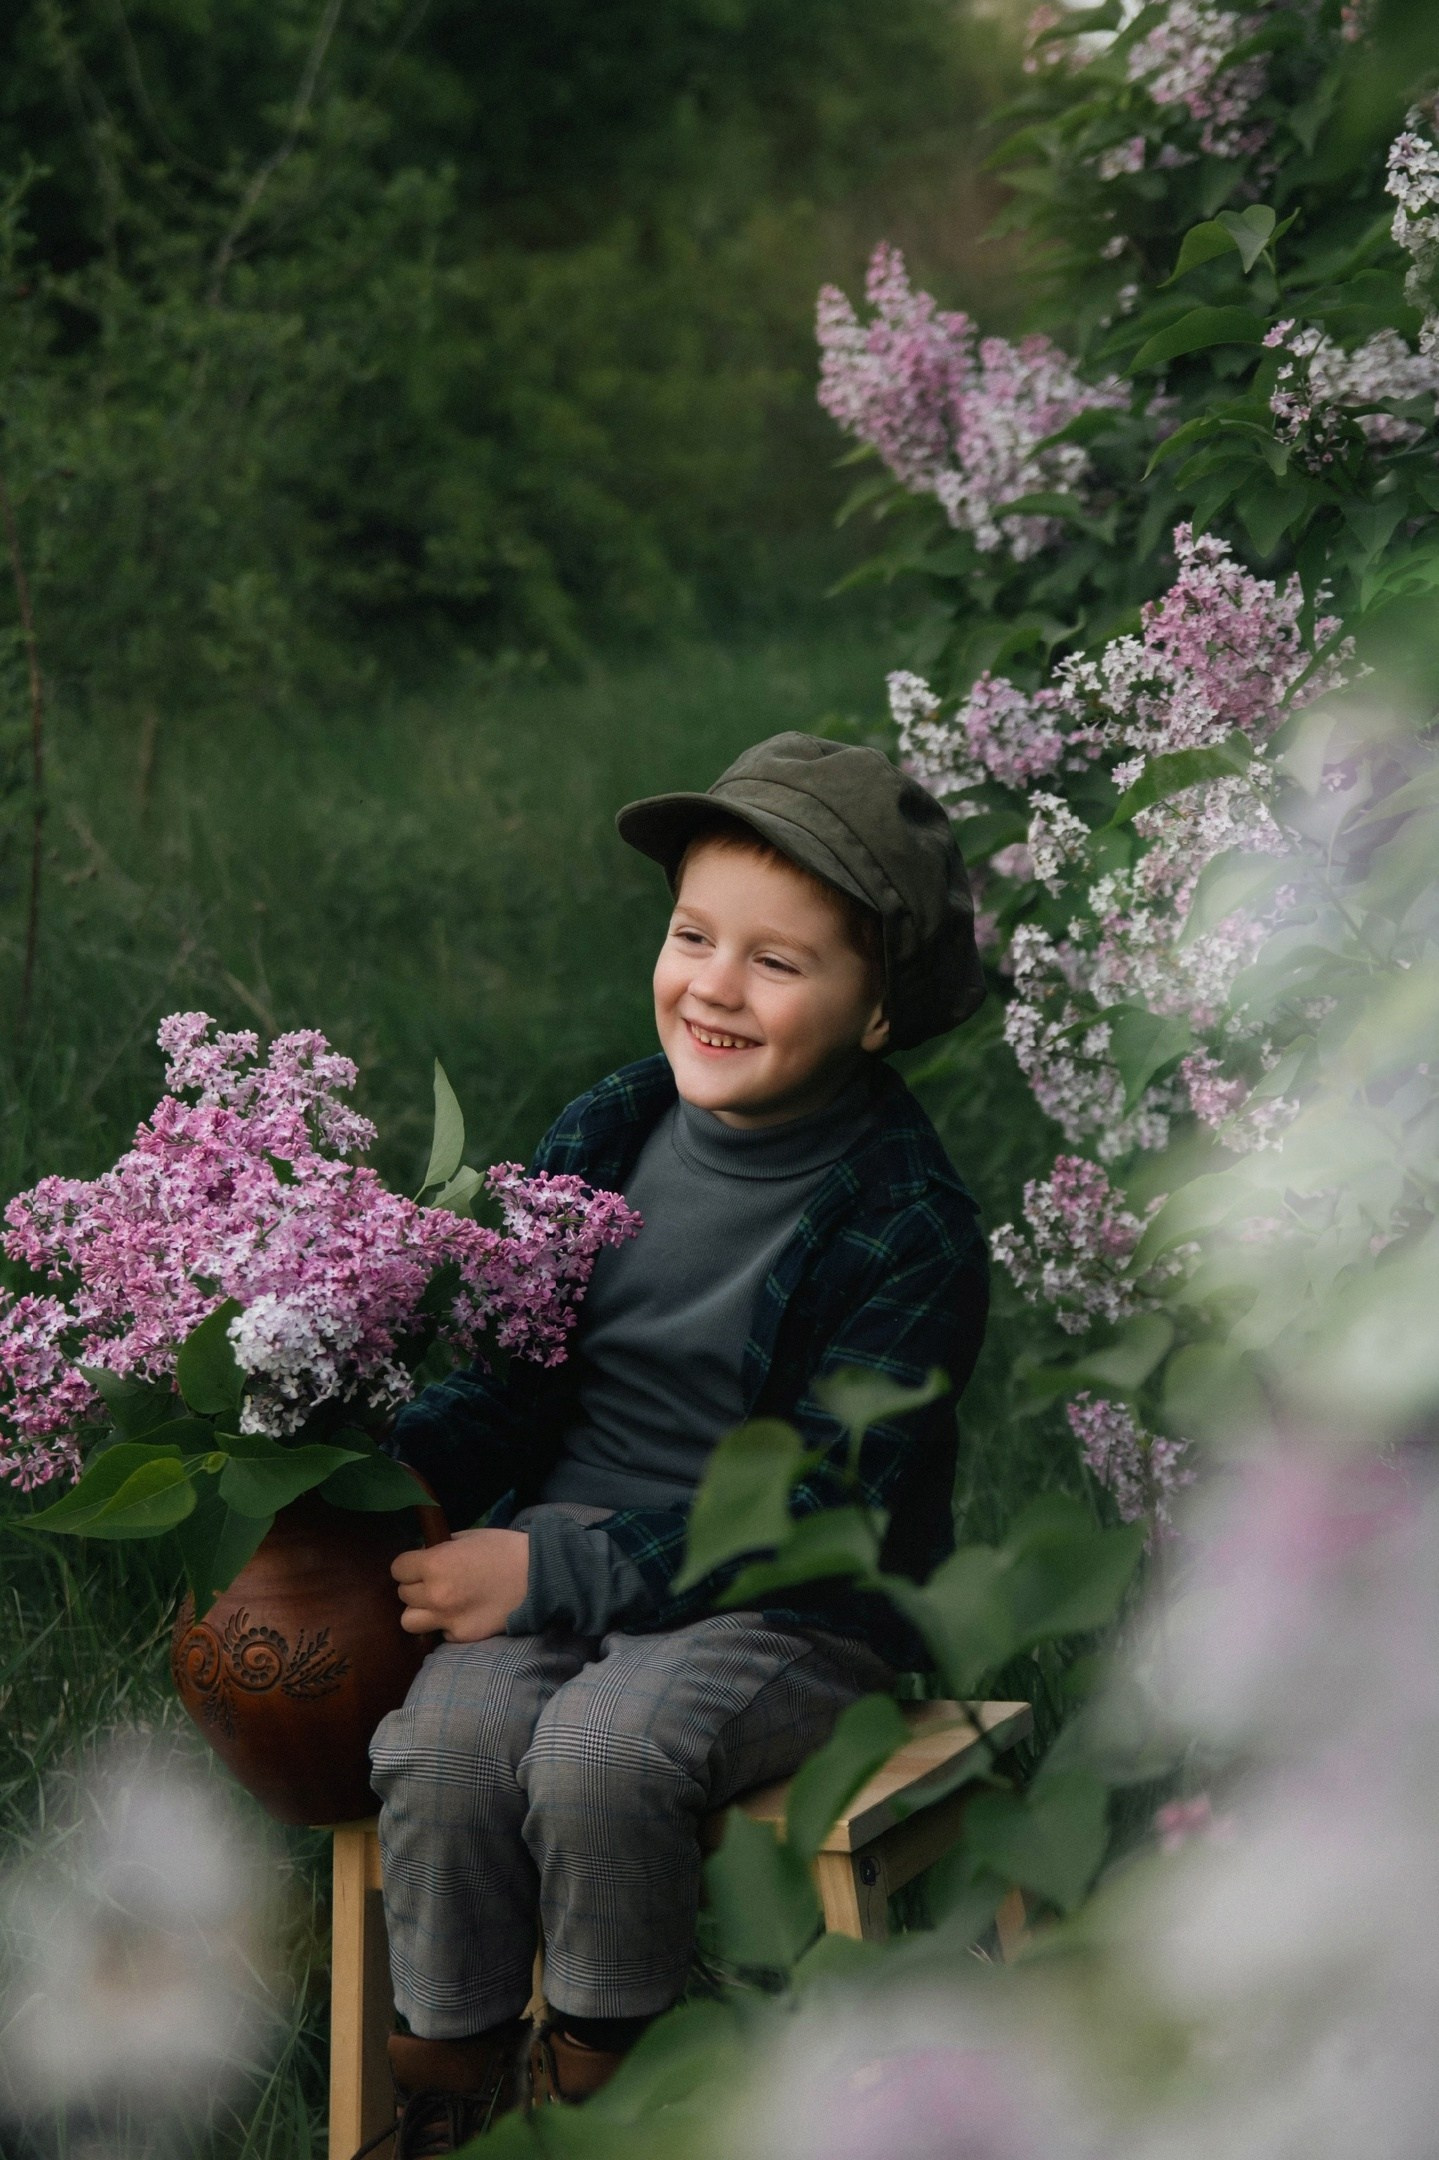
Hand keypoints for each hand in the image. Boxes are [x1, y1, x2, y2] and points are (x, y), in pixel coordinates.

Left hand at [391, 1527, 530, 1641]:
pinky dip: (447, 1625)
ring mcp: (447, 1619)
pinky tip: (463, 1614)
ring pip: (409, 1621)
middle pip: (403, 1595)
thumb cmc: (504, 1549)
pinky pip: (439, 1632)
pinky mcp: (461, 1636)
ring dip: (420, 1611)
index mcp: (434, 1564)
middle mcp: (435, 1595)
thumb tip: (424, 1554)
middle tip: (434, 1582)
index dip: (409, 1565)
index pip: (398, 1569)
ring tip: (437, 1605)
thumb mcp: (468, 1537)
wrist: (538, 1577)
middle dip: (415, 1586)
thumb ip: (441, 1547)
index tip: (420, 1565)